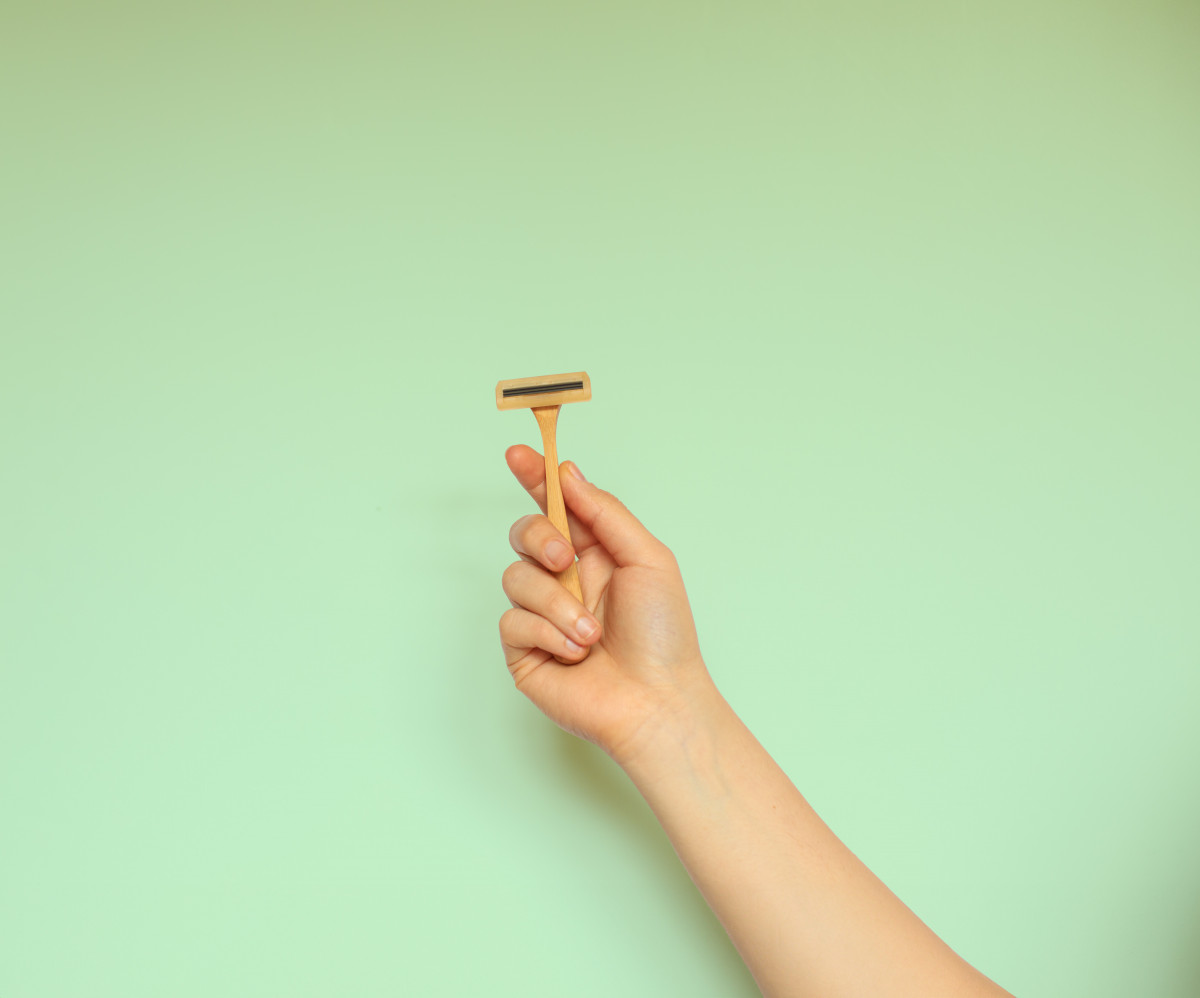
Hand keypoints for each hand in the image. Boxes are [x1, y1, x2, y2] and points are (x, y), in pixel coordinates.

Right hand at [498, 445, 714, 762]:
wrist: (656, 699)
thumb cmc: (663, 635)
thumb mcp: (647, 558)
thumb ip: (604, 513)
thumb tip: (568, 474)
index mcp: (594, 553)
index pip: (555, 505)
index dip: (534, 477)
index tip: (518, 453)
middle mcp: (564, 579)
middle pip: (523, 532)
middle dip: (539, 538)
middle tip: (563, 557)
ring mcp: (540, 614)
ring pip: (515, 578)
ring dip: (558, 603)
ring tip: (590, 633)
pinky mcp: (524, 649)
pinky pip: (513, 620)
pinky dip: (548, 633)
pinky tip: (575, 652)